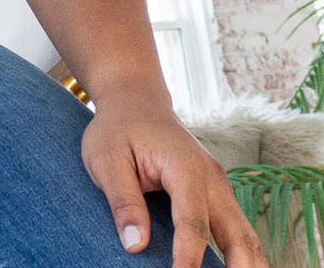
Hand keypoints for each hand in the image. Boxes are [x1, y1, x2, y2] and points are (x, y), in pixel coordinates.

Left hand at [80, 92, 269, 267]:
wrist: (135, 100)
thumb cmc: (117, 128)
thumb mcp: (106, 159)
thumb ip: (123, 201)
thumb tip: (136, 246)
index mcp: (185, 167)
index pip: (193, 223)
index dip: (187, 259)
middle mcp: (213, 178)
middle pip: (239, 237)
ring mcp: (220, 187)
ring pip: (247, 238)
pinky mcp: (218, 196)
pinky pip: (237, 232)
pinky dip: (238, 258)